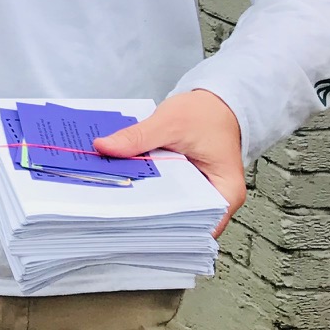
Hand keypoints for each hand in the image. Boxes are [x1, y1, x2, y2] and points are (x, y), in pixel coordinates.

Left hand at [95, 88, 246, 236]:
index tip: (133, 221)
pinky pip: (164, 190)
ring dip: (145, 199)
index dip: (165, 228)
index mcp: (225, 193)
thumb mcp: (171, 121)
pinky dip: (147, 185)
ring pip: (169, 205)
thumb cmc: (206, 113)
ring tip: (115, 198)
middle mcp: (216, 200)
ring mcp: (200, 193)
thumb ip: (138, 137)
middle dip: (148, 214)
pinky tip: (126, 182)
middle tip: (115, 208)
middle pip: (180, 218)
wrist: (215, 102)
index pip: (196, 226)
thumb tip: (104, 147)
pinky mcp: (184, 185)